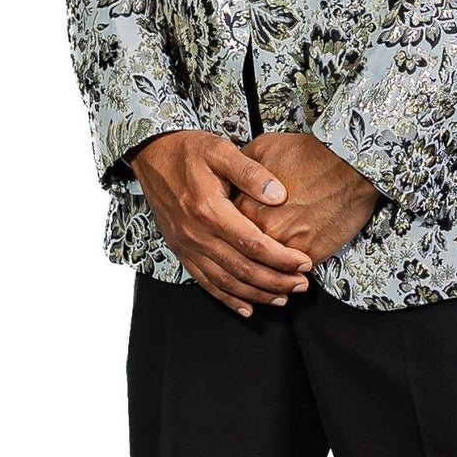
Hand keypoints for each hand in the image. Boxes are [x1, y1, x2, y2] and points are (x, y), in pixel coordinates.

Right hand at [127, 130, 314, 317]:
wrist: (152, 155)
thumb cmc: (188, 150)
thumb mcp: (220, 150)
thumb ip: (251, 172)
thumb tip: (279, 195)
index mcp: (209, 209)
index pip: (253, 244)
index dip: (281, 257)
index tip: (304, 262)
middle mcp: (196, 233)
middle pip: (242, 268)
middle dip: (276, 281)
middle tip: (301, 285)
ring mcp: (187, 245)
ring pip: (226, 281)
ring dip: (256, 294)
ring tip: (283, 298)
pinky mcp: (181, 250)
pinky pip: (205, 282)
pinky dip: (227, 298)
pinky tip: (246, 306)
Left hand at [232, 132, 382, 265]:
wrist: (347, 166)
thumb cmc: (308, 154)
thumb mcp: (263, 148)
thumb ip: (240, 167)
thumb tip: (229, 176)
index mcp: (246, 206)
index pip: (228, 227)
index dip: (232, 227)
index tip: (237, 227)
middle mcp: (263, 230)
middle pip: (246, 250)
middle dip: (248, 251)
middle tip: (254, 250)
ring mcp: (286, 246)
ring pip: (269, 267)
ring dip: (268, 270)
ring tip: (273, 267)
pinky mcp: (310, 256)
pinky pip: (294, 272)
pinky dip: (292, 271)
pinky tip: (291, 268)